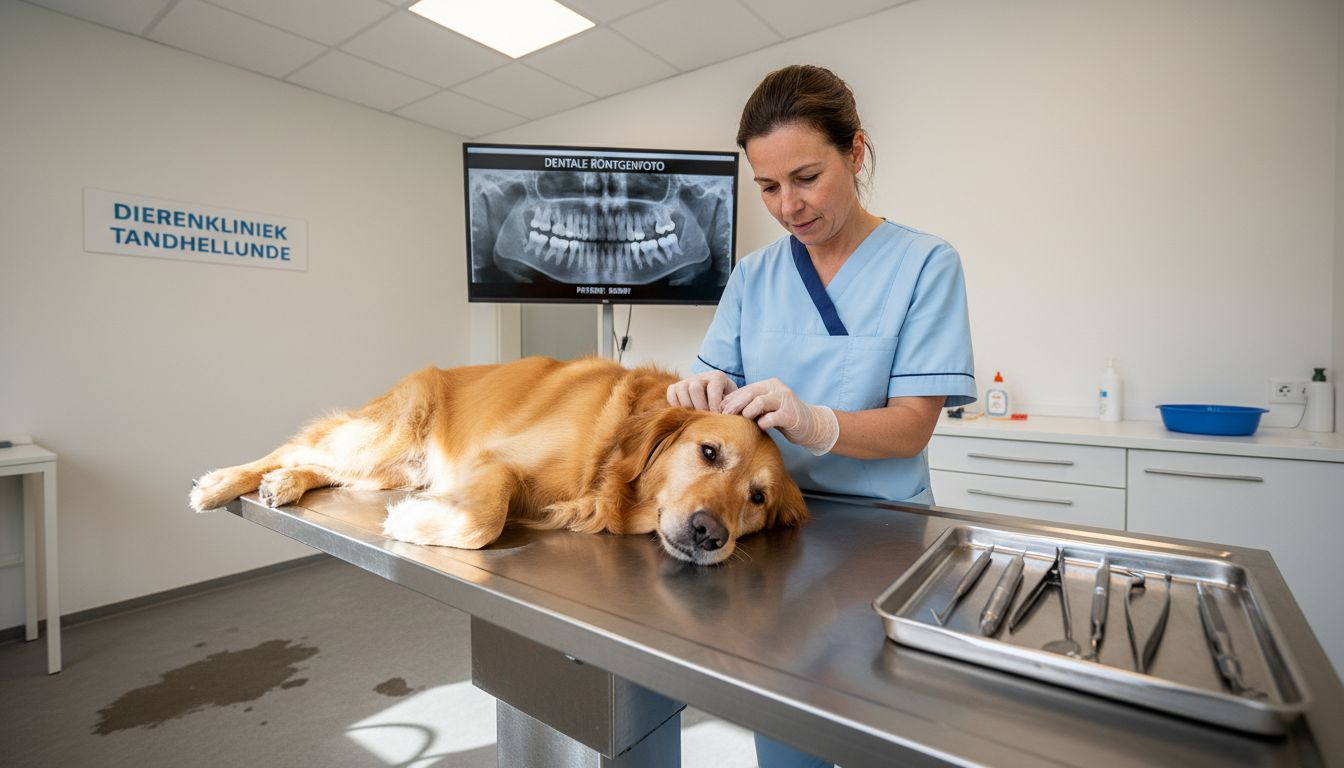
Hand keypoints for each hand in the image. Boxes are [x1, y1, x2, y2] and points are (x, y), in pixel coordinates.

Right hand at [666, 370, 738, 411]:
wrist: (715, 396)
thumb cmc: (725, 402)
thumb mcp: (732, 402)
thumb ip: (730, 407)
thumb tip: (725, 416)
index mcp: (717, 377)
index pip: (713, 388)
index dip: (714, 404)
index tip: (717, 416)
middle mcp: (700, 376)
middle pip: (695, 388)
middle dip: (700, 406)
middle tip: (705, 418)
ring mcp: (686, 381)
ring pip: (682, 391)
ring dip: (688, 407)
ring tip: (695, 417)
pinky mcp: (676, 387)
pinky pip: (671, 394)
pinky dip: (675, 404)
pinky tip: (685, 412)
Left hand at [718, 378, 838, 454]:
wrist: (812, 425)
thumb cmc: (784, 417)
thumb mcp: (767, 407)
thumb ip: (751, 404)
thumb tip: (725, 408)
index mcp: (769, 384)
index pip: (745, 389)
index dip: (731, 399)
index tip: (718, 409)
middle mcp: (777, 389)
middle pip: (750, 393)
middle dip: (735, 404)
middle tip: (724, 415)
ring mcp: (785, 401)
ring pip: (760, 402)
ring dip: (748, 412)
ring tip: (742, 420)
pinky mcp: (790, 415)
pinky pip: (772, 417)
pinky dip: (763, 422)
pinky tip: (761, 427)